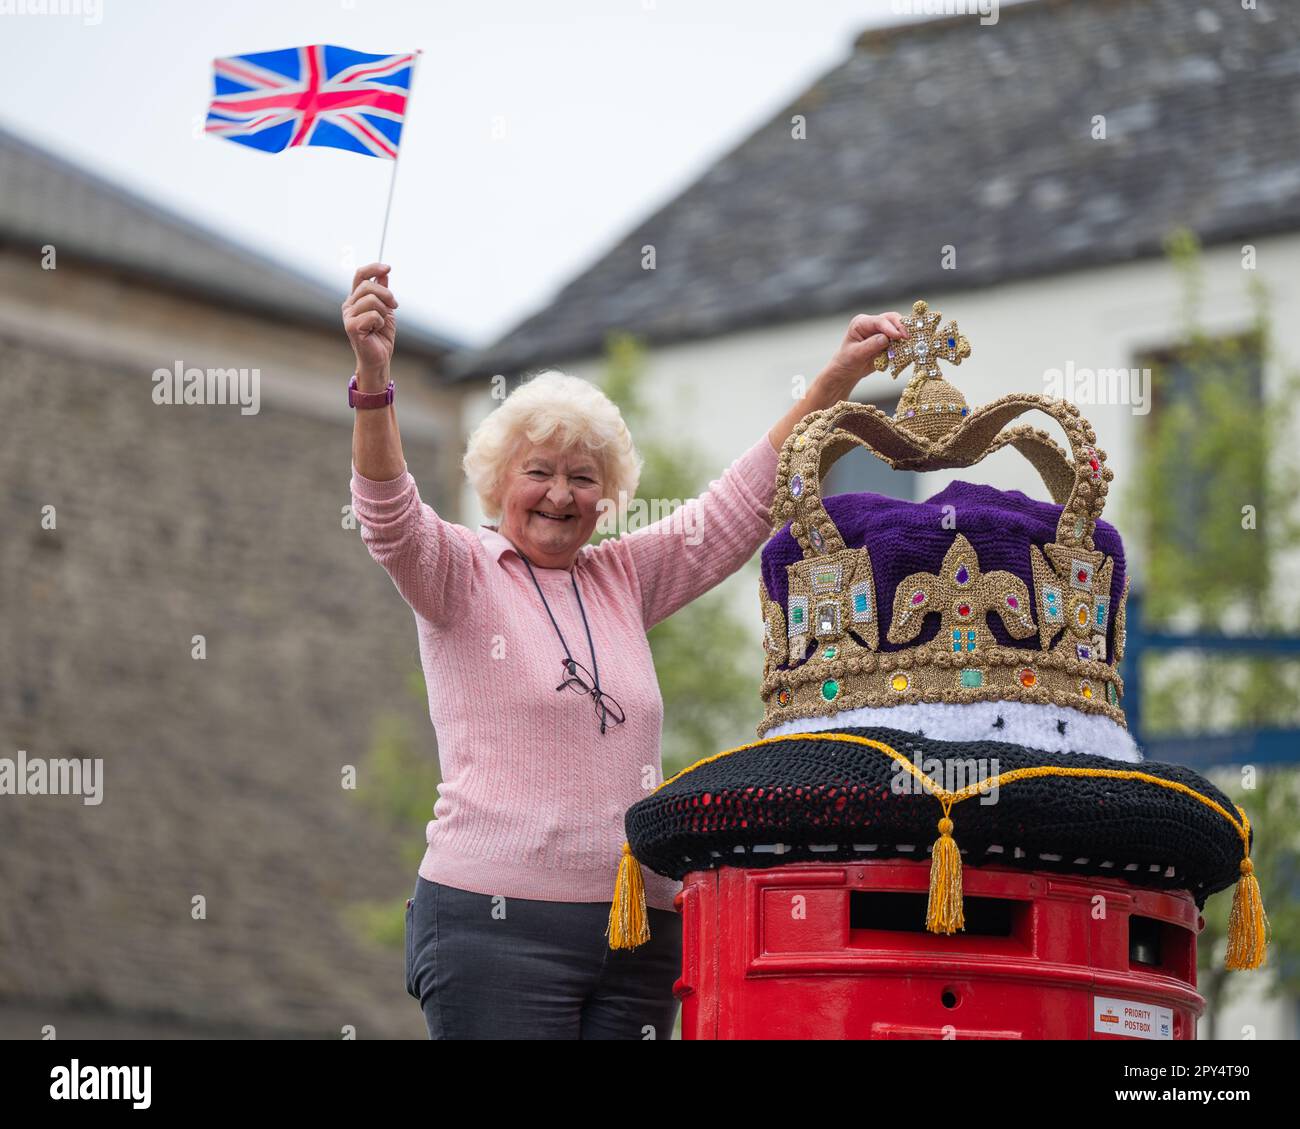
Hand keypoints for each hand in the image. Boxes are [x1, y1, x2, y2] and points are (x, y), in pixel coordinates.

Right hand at [343, 261, 398, 387]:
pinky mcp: (350, 326)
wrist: (380, 357)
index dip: (374, 268)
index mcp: (356, 299)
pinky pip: (373, 315)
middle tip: (394, 306)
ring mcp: (348, 315)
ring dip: (384, 312)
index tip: (388, 268)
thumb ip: (383, 292)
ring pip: (372, 300)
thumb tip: (384, 273)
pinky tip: (375, 331)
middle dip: (387, 295)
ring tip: (381, 323)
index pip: (361, 275)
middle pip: (368, 286)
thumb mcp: (386, 309)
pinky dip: (380, 323)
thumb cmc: (381, 336)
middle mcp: (349, 305)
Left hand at [825, 312, 908, 385]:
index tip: (898, 336)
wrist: (849, 371)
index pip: (878, 321)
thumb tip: (886, 339)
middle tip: (908, 338)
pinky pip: (900, 338)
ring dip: (904, 335)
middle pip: (891, 319)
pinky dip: (904, 343)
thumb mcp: (856, 354)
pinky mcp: (889, 339)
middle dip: (901, 327)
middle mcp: (873, 323)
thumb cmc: (847, 361)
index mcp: (861, 323)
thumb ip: (870, 346)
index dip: (890, 327)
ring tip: (909, 344)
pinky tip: (908, 348)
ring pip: (898, 327)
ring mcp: (882, 330)